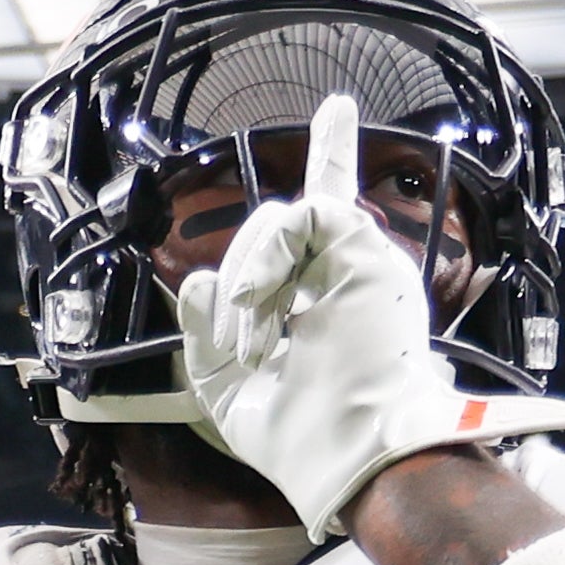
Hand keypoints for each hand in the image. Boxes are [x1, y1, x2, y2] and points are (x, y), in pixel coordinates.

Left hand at [169, 93, 564, 534]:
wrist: (346, 457)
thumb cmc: (299, 440)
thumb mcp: (226, 388)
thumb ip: (205, 333)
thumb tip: (197, 279)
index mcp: (328, 299)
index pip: (319, 220)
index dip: (331, 158)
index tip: (339, 108)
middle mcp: (350, 274)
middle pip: (279, 229)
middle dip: (242, 285)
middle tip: (250, 353)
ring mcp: (362, 260)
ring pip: (282, 219)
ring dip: (249, 280)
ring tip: (258, 341)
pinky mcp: (367, 250)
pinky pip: (301, 213)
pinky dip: (266, 258)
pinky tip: (262, 305)